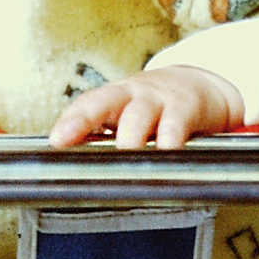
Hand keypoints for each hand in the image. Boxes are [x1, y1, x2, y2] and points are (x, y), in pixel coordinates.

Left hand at [47, 65, 244, 149]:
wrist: (203, 86)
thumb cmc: (157, 109)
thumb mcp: (130, 117)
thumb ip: (107, 139)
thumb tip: (76, 172)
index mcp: (114, 98)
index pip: (86, 105)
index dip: (70, 121)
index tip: (56, 140)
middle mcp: (132, 94)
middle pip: (105, 102)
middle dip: (85, 119)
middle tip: (69, 141)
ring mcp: (159, 99)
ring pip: (138, 115)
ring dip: (128, 135)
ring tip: (120, 153)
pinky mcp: (186, 107)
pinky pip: (176, 124)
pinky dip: (170, 139)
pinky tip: (166, 152)